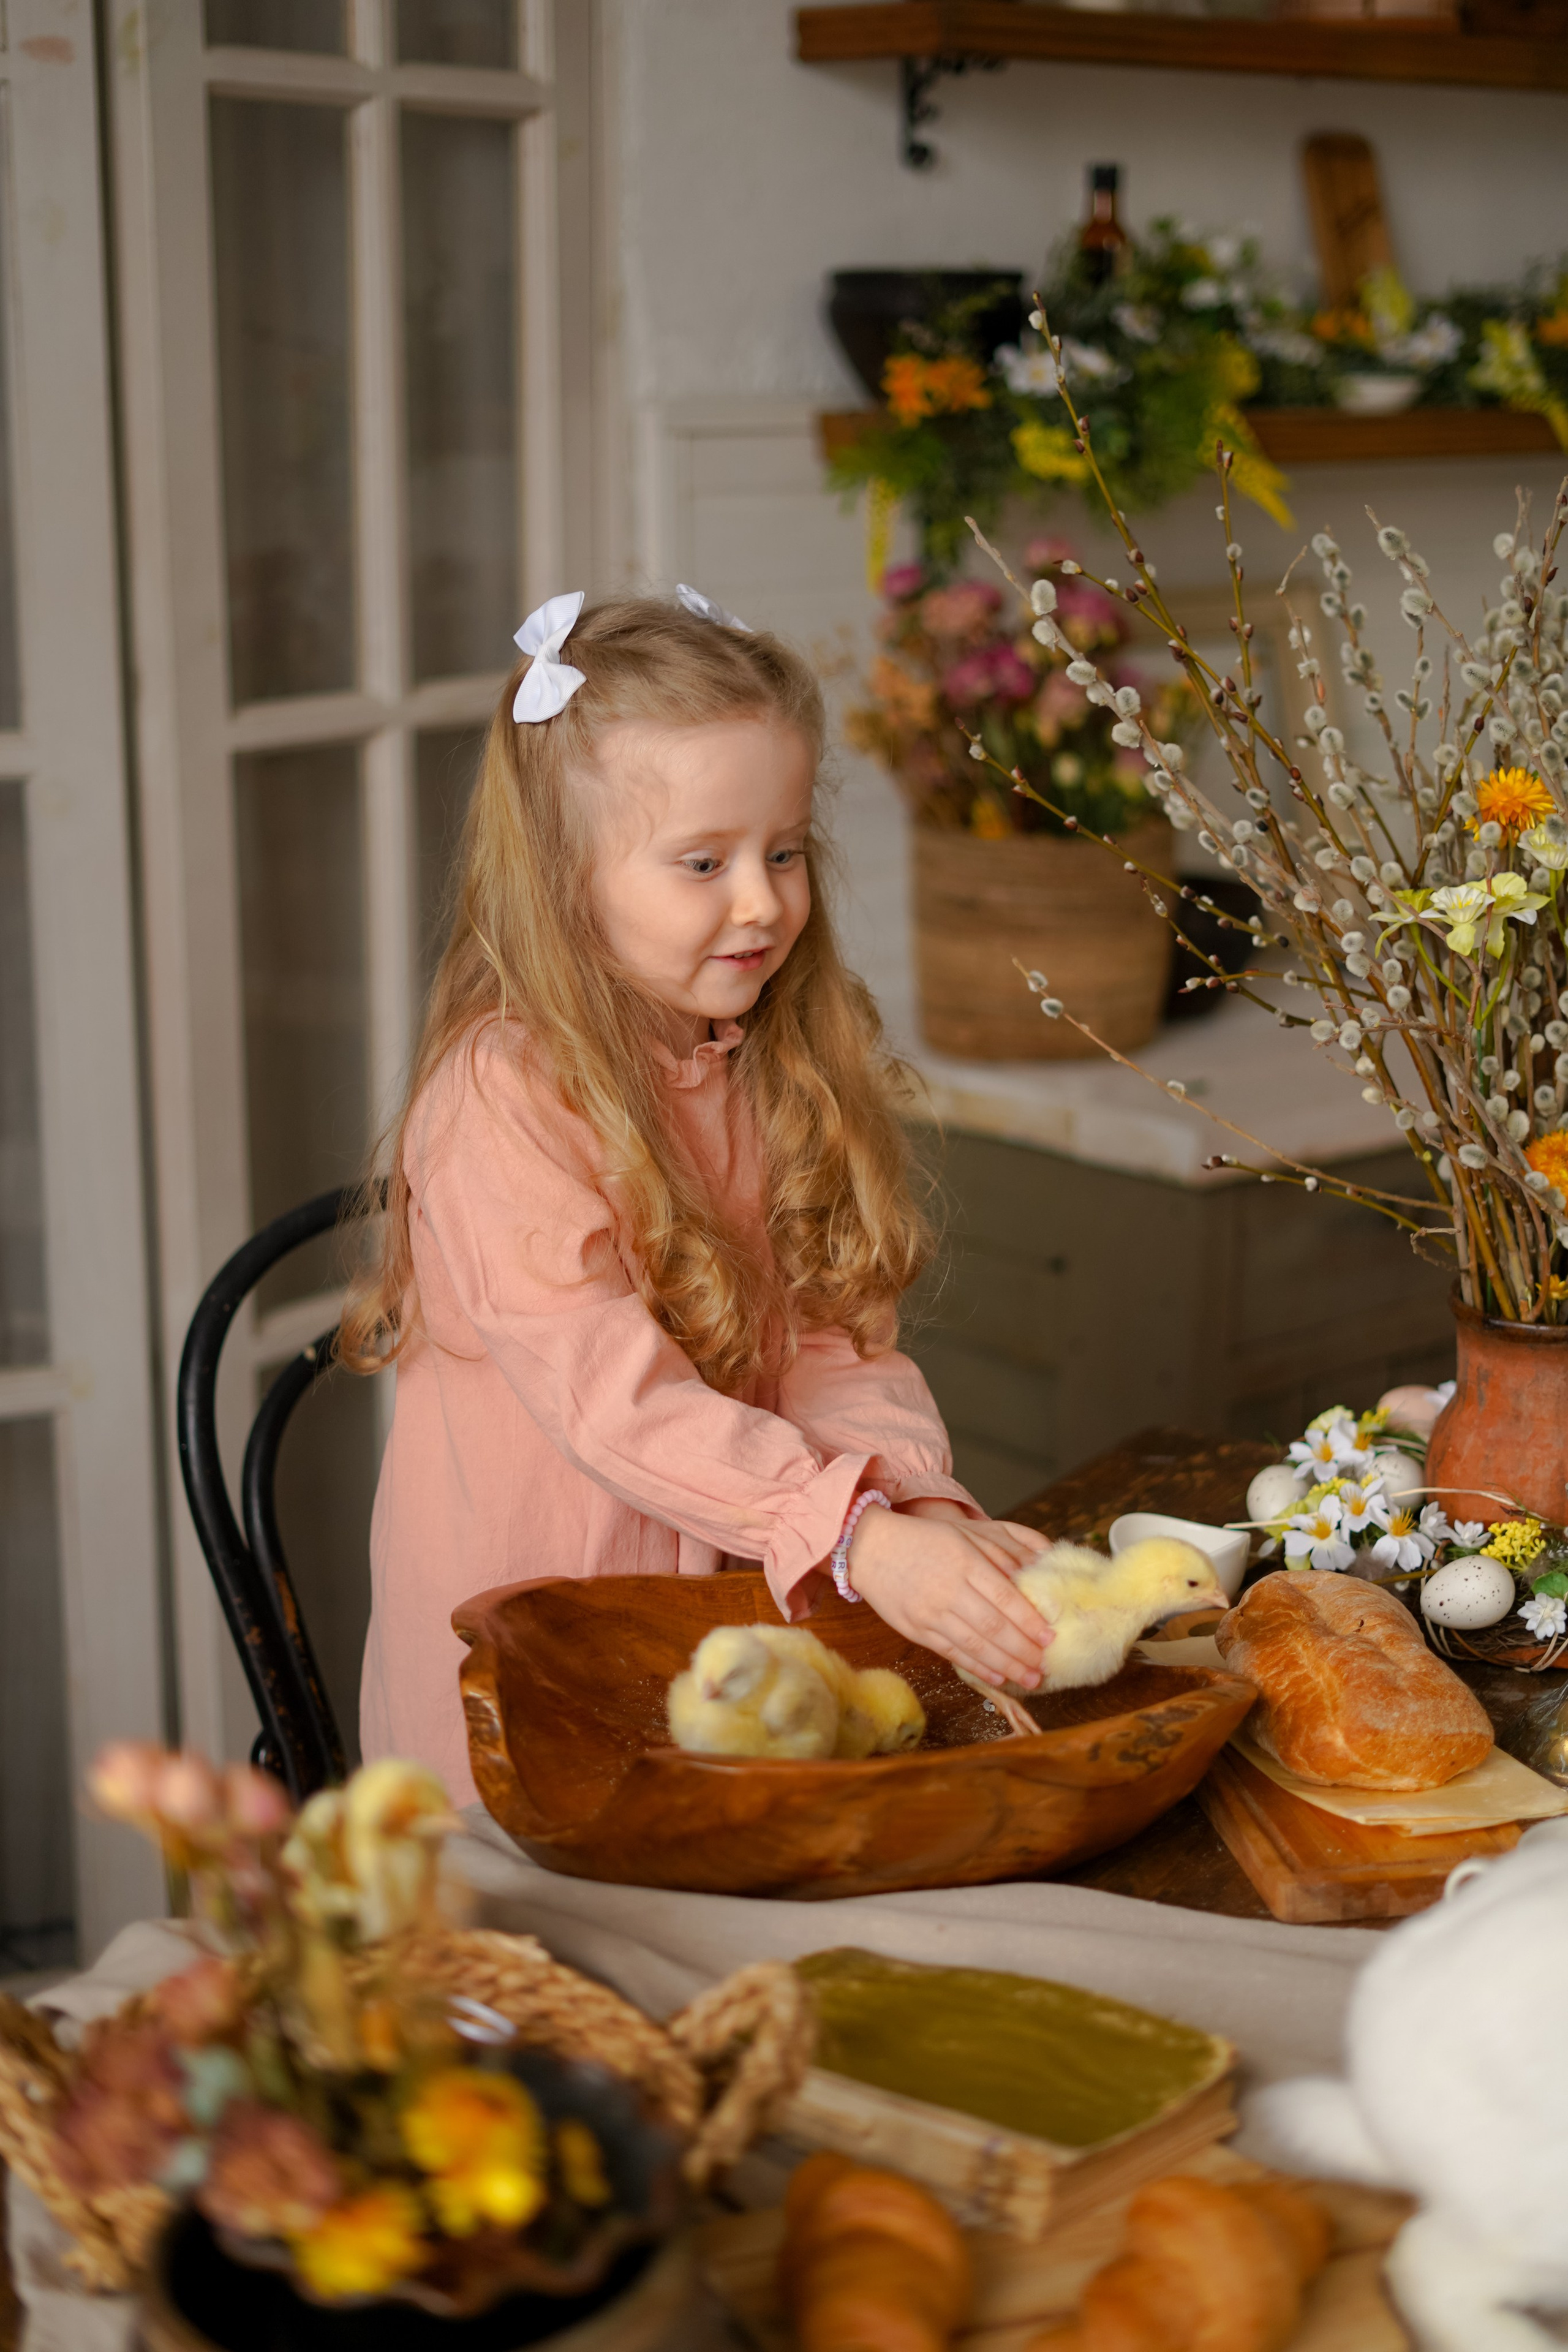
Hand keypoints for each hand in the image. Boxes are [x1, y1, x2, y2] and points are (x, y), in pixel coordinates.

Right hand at [847, 1506, 1052, 1688]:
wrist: (870, 1547)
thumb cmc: (923, 1538)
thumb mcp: (964, 1534)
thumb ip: (999, 1555)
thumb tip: (1033, 1576)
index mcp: (964, 1562)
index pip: (1005, 1598)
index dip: (1030, 1621)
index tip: (1051, 1636)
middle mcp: (948, 1590)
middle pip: (994, 1627)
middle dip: (1024, 1651)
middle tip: (1046, 1665)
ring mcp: (930, 1613)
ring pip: (975, 1645)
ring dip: (1006, 1665)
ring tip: (1030, 1678)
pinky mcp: (915, 1630)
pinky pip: (951, 1652)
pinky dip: (977, 1667)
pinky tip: (997, 1676)